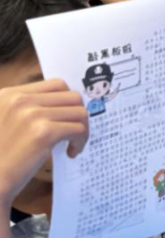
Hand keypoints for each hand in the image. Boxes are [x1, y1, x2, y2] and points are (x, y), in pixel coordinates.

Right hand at [0, 81, 88, 204]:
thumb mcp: (4, 122)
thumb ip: (25, 109)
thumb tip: (60, 106)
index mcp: (9, 95)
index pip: (56, 85)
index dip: (68, 102)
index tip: (67, 118)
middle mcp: (20, 100)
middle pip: (72, 96)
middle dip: (78, 115)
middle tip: (74, 132)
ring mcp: (32, 115)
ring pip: (79, 112)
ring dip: (83, 129)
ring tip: (73, 144)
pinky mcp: (43, 133)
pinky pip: (79, 129)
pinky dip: (80, 141)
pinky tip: (71, 153)